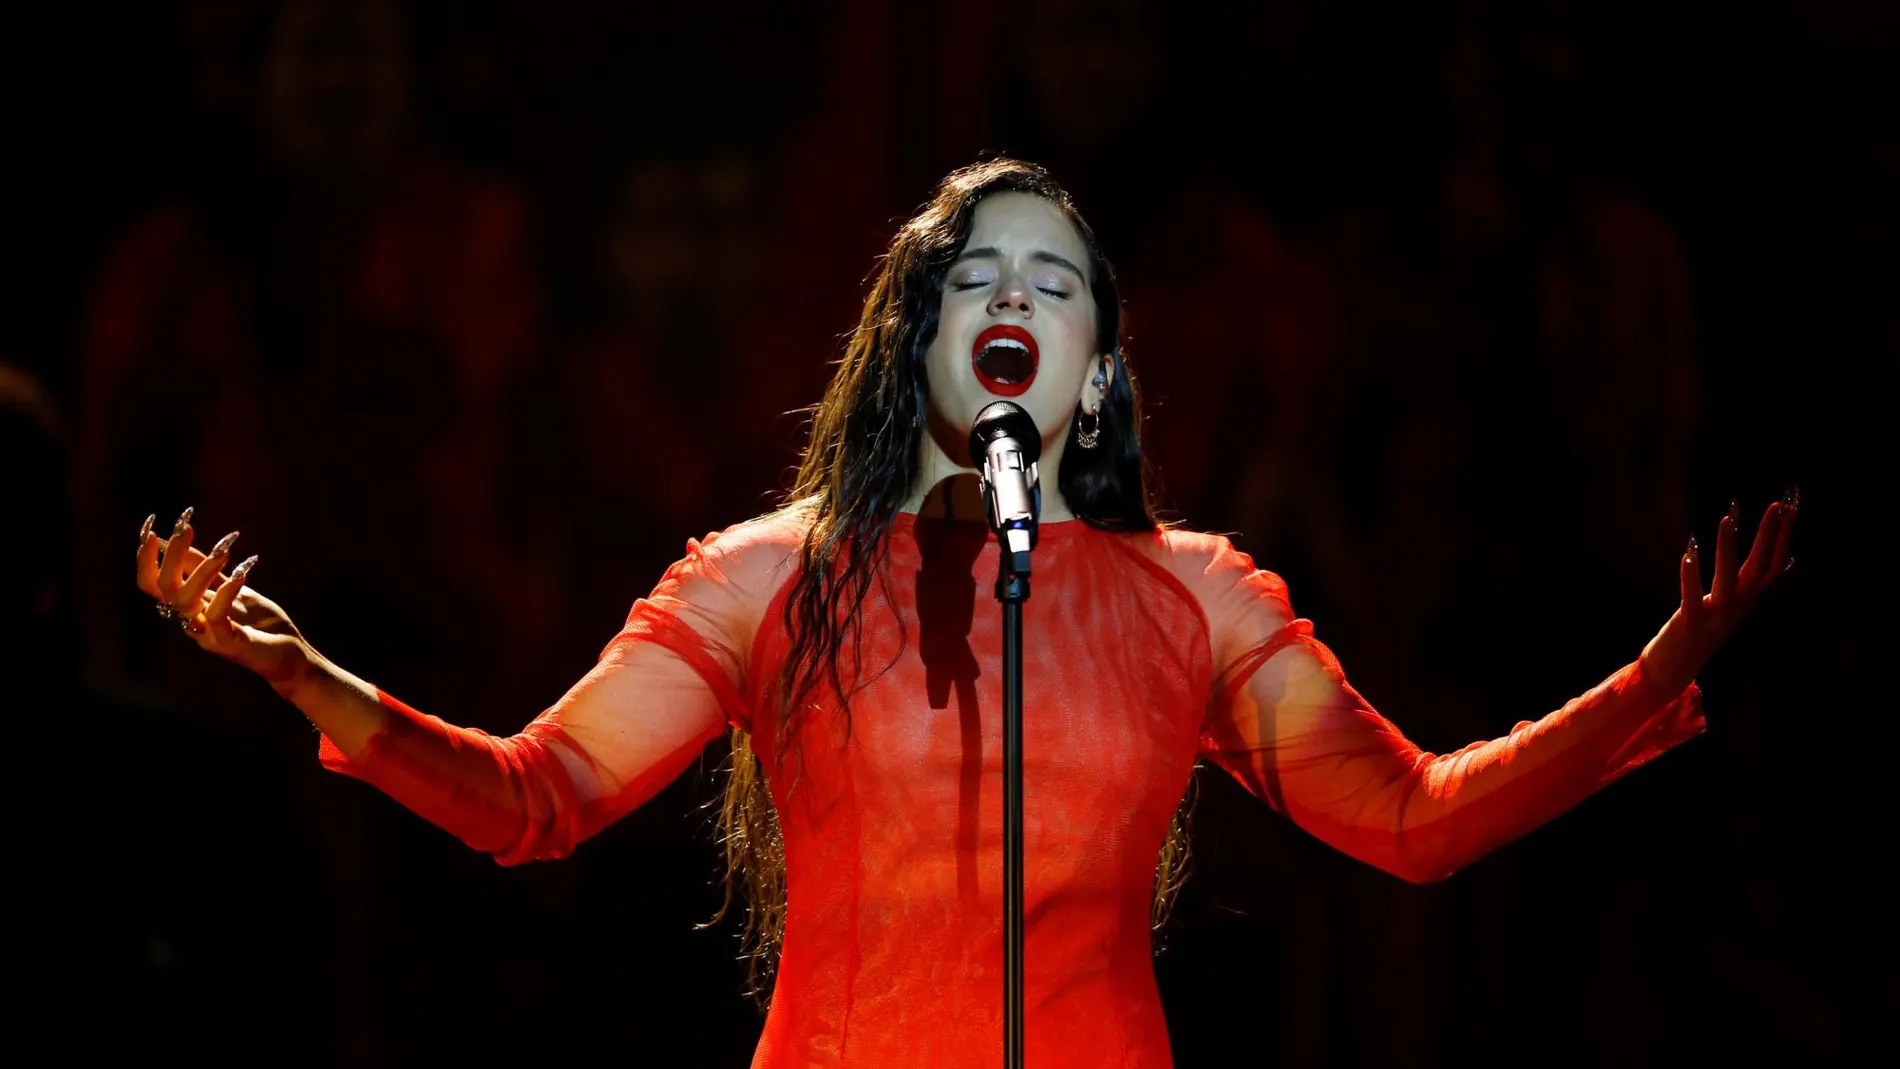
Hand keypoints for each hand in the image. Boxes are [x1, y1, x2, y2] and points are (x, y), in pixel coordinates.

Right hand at [135, 507, 308, 688]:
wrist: (288, 653)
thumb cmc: (258, 622)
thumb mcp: (230, 587)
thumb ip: (204, 570)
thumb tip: (179, 540)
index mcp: (187, 606)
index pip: (152, 582)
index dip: (145, 556)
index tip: (151, 522)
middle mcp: (190, 620)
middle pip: (163, 587)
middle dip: (171, 553)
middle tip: (187, 526)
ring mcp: (206, 634)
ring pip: (185, 601)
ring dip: (202, 570)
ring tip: (224, 549)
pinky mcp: (228, 644)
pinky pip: (217, 617)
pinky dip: (227, 592)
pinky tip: (241, 571)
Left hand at [1640, 489, 1797, 693]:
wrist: (1675, 670)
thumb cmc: (1703, 631)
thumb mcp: (1733, 605)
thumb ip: (1752, 585)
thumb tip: (1783, 563)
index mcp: (1747, 599)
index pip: (1773, 564)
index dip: (1784, 537)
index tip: (1791, 506)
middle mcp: (1737, 606)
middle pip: (1759, 567)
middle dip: (1769, 536)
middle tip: (1779, 505)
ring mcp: (1715, 616)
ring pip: (1727, 580)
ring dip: (1727, 549)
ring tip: (1727, 519)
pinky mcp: (1690, 624)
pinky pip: (1692, 597)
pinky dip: (1691, 576)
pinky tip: (1688, 552)